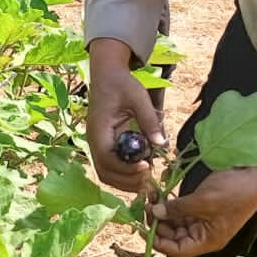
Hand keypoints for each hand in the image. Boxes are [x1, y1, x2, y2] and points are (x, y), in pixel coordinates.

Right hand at [86, 38, 166, 193]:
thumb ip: (149, 120)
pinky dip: (126, 174)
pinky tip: (143, 170)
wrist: (108, 74)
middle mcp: (94, 140)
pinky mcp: (106, 145)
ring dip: (126, 181)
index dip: (126, 168)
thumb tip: (161, 143)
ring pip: (107, 173)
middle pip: (105, 172)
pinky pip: (113, 166)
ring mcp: (99, 144)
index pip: (107, 158)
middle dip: (127, 181)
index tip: (147, 166)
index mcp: (98, 129)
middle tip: (150, 181)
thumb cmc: (121, 83)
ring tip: (148, 180)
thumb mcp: (137, 96)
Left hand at [151, 161, 256, 256]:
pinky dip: (168, 202)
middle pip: (173, 236)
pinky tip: (158, 192)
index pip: (178, 251)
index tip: (142, 228)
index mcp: (207, 241)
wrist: (256, 174)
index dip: (159, 242)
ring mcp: (201, 219)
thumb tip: (156, 213)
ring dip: (161, 210)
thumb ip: (178, 209)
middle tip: (144, 205)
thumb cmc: (234, 192)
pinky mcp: (200, 205)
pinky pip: (179, 209)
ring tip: (149, 195)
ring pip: (173, 221)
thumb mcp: (204, 201)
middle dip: (157, 223)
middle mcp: (203, 234)